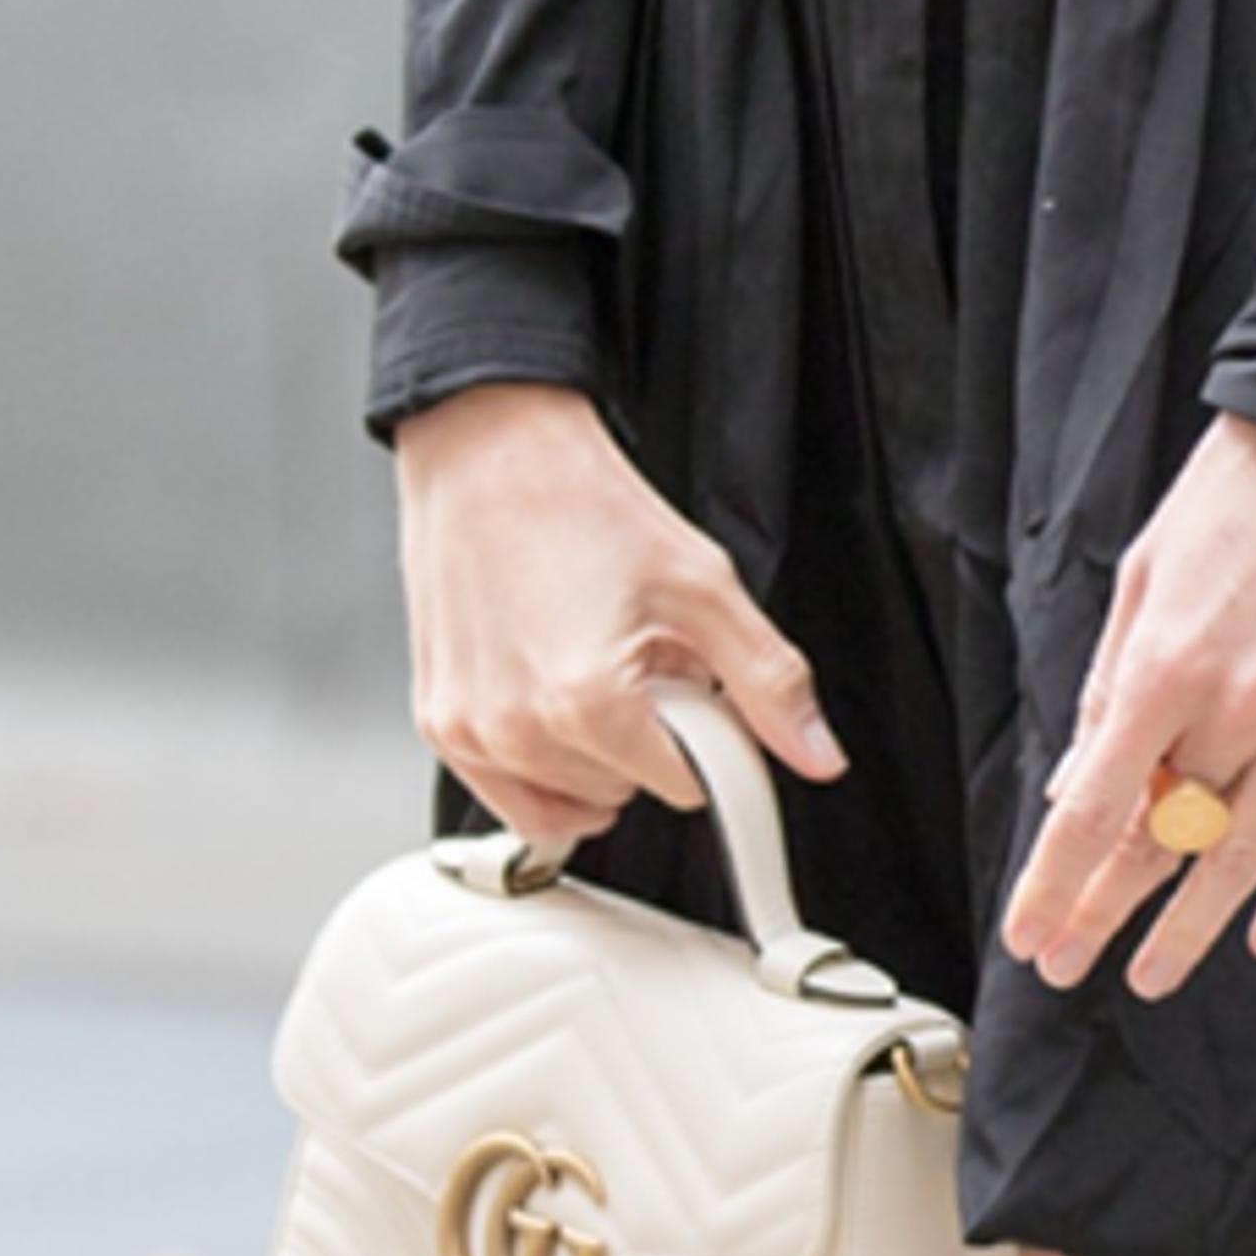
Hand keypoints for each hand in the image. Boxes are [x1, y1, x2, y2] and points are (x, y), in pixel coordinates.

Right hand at [393, 380, 849, 853]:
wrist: (491, 454)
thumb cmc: (579, 503)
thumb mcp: (703, 585)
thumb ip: (768, 682)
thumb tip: (815, 752)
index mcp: (586, 701)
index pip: (684, 786)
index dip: (705, 737)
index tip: (695, 690)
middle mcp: (517, 729)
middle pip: (627, 793)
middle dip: (648, 738)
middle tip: (640, 660)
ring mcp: (470, 733)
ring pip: (570, 801)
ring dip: (595, 754)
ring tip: (593, 667)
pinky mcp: (441, 726)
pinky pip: (512, 798)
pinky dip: (544, 770)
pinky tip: (554, 703)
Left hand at [998, 411, 1255, 998]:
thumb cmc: (1232, 496)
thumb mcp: (1139, 577)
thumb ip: (1106, 687)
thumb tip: (1079, 786)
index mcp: (1164, 669)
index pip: (1096, 812)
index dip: (1055, 885)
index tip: (1029, 935)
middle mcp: (1237, 710)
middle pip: (1161, 845)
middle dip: (1103, 915)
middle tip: (1068, 966)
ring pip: (1242, 857)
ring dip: (1191, 929)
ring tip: (1151, 978)